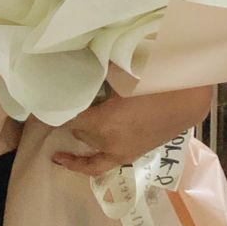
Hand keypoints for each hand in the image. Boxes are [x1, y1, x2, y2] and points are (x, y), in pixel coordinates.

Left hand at [52, 86, 212, 176]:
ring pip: (89, 149)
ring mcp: (120, 152)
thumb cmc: (155, 82)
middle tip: (52, 107)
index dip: (52, 112)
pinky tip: (77, 159)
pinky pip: (102, 164)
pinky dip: (87, 163)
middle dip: (66, 120)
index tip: (39, 104)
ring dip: (76, 141)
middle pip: (78, 133)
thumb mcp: (122, 72)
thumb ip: (99, 70)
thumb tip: (80, 61)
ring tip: (56, 144)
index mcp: (103, 123)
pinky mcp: (131, 155)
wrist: (187, 100)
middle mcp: (108, 143)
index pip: (68, 120)